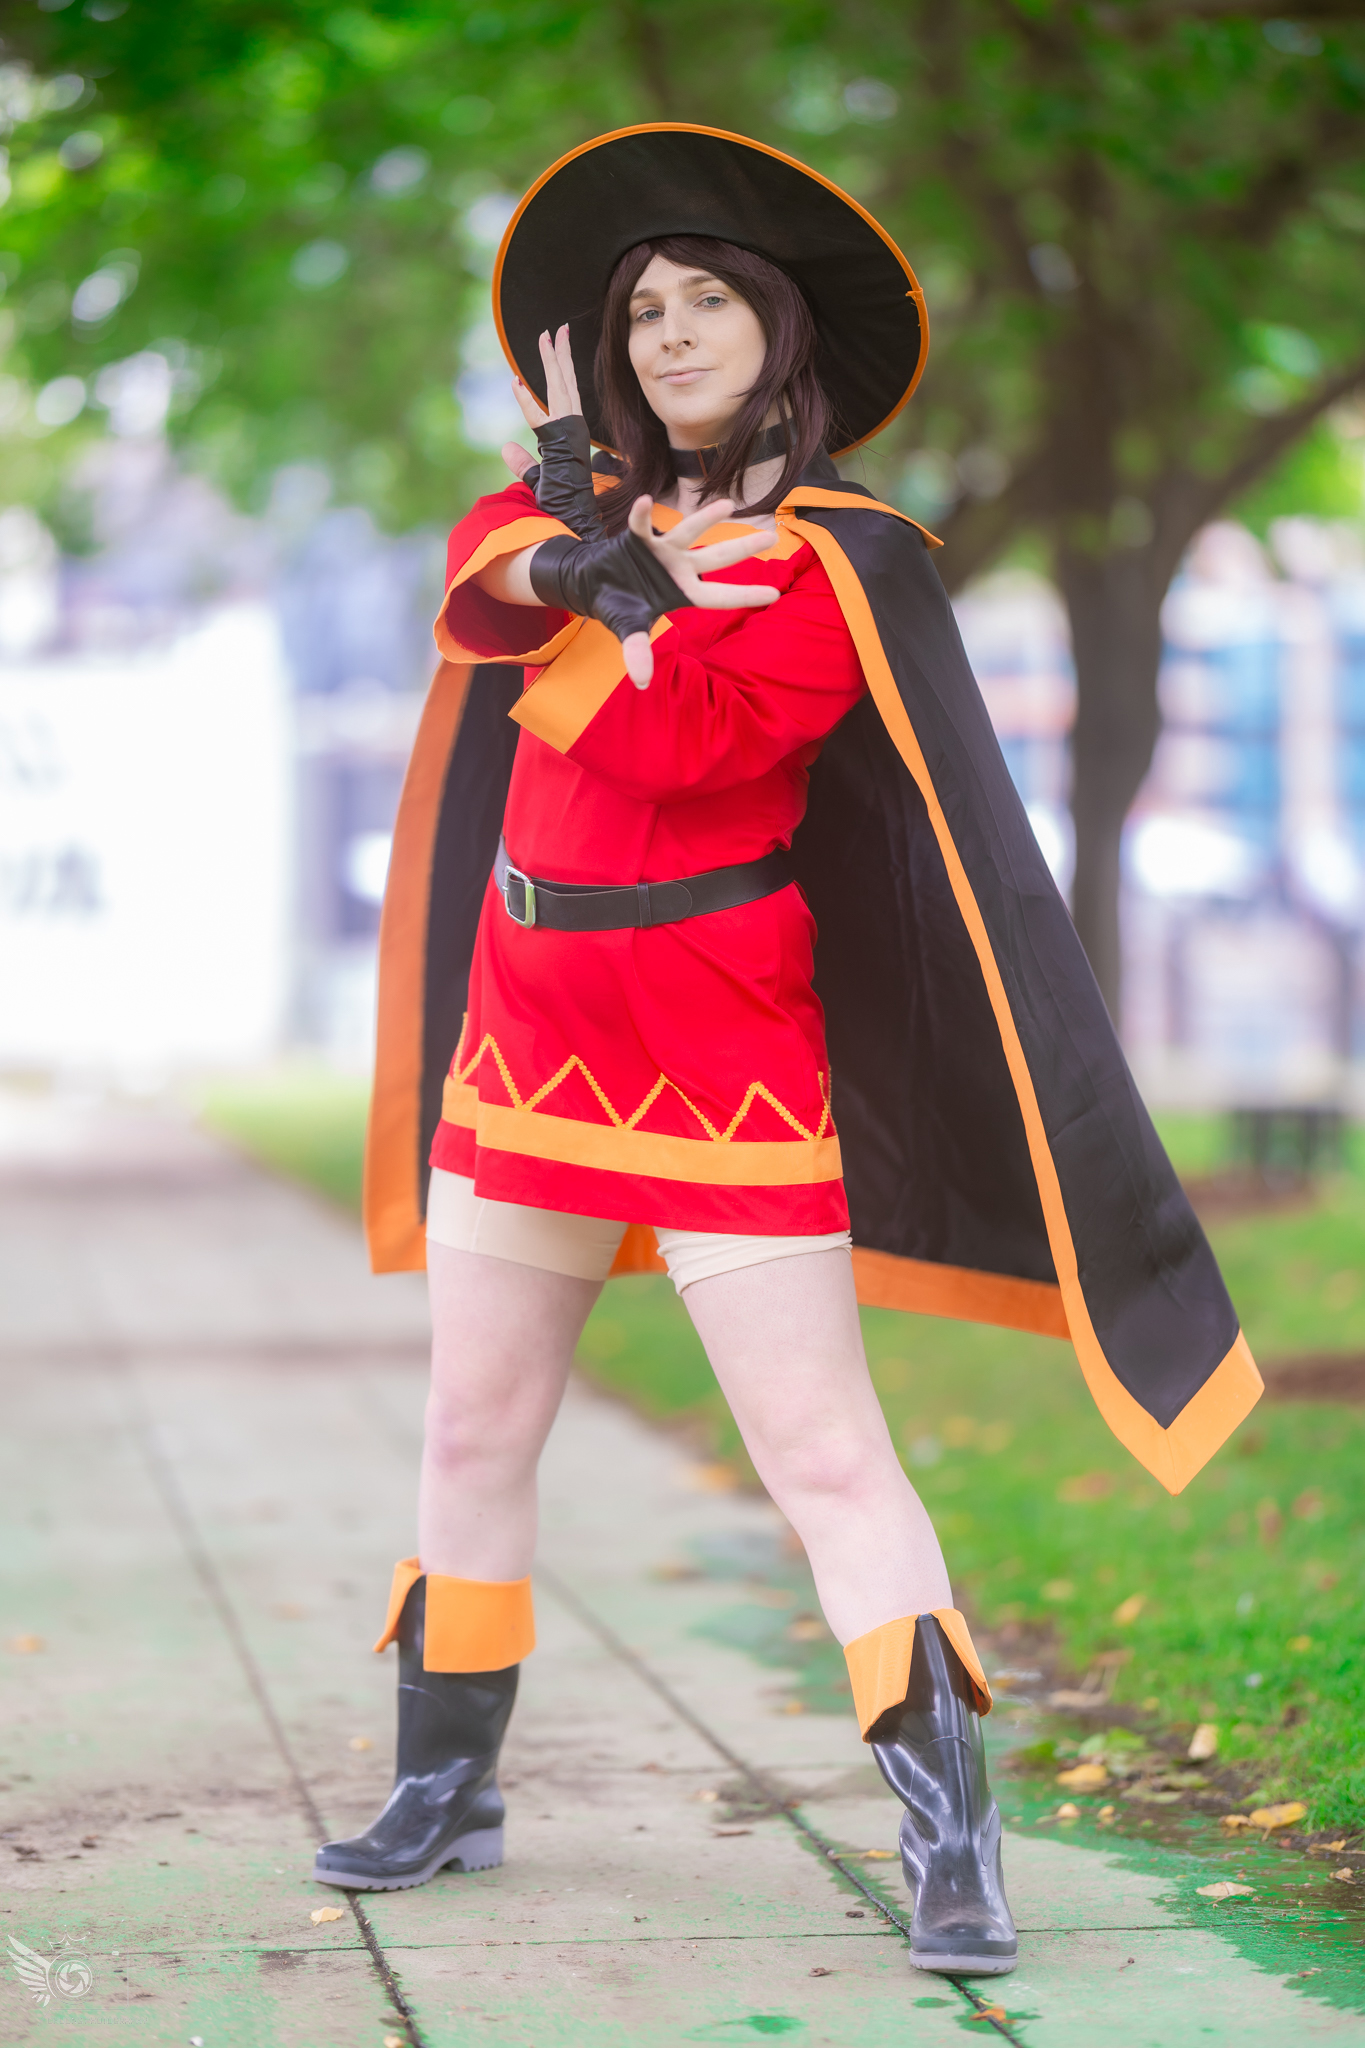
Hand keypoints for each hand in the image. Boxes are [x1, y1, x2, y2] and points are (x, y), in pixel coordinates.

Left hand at [500, 325, 601, 537]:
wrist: (576, 514)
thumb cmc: (561, 502)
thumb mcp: (537, 479)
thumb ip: (522, 463)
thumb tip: (505, 449)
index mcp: (569, 433)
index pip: (559, 399)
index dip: (553, 377)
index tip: (537, 363)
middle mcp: (573, 428)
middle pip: (565, 384)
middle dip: (561, 356)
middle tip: (557, 331)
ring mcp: (570, 431)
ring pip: (560, 388)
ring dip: (553, 361)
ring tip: (549, 335)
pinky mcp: (562, 438)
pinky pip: (540, 416)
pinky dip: (526, 401)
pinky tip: (515, 381)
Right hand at [619, 495, 777, 685]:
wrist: (592, 585)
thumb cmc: (620, 606)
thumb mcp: (629, 630)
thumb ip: (637, 652)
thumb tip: (641, 683)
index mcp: (683, 592)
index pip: (719, 596)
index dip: (744, 595)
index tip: (775, 594)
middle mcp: (680, 568)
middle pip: (715, 558)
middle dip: (742, 548)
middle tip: (771, 537)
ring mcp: (662, 550)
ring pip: (689, 532)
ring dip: (706, 519)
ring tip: (728, 506)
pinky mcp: (638, 538)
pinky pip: (641, 525)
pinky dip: (641, 515)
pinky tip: (645, 501)